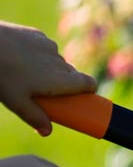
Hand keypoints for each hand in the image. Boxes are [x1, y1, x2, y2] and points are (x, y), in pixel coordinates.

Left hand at [0, 21, 96, 135]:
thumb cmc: (1, 74)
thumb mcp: (15, 102)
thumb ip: (34, 117)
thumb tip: (48, 132)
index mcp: (60, 79)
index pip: (89, 83)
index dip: (90, 90)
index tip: (84, 98)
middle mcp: (59, 62)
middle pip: (72, 74)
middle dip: (65, 83)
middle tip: (47, 92)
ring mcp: (49, 46)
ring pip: (57, 61)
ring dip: (51, 68)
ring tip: (29, 74)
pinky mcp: (37, 34)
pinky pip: (45, 48)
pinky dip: (39, 55)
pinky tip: (21, 58)